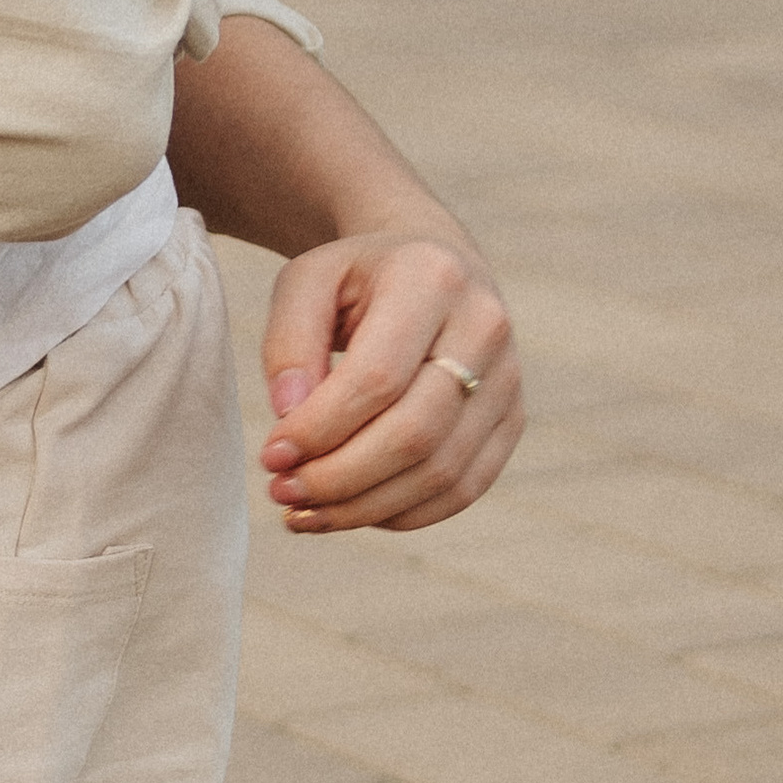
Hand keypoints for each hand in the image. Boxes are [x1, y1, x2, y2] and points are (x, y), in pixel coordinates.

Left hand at [257, 231, 520, 533]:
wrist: (431, 269)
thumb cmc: (359, 280)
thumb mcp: (308, 281)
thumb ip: (288, 342)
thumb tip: (290, 417)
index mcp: (431, 278)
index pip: (377, 378)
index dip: (321, 428)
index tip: (272, 455)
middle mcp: (484, 327)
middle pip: (414, 433)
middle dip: (339, 477)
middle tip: (283, 492)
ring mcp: (508, 379)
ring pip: (441, 472)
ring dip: (365, 506)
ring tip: (305, 512)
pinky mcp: (511, 420)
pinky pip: (463, 489)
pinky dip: (403, 513)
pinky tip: (352, 510)